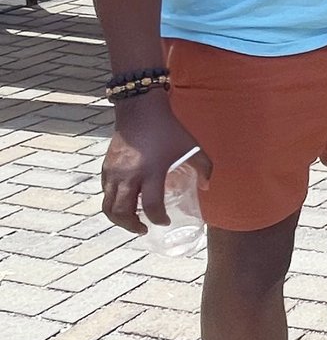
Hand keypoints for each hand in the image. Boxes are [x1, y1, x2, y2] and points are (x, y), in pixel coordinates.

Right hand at [102, 93, 211, 234]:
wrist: (139, 110)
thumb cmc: (168, 129)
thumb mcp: (191, 146)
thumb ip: (204, 167)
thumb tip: (207, 187)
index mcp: (151, 171)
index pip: (151, 206)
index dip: (158, 219)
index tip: (165, 221)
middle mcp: (129, 175)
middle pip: (123, 212)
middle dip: (133, 226)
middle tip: (144, 229)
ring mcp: (114, 172)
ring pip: (108, 207)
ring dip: (119, 220)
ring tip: (132, 222)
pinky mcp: (105, 168)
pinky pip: (105, 194)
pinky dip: (113, 204)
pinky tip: (125, 203)